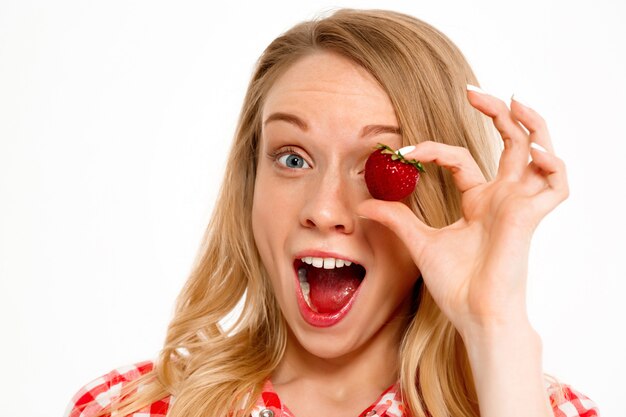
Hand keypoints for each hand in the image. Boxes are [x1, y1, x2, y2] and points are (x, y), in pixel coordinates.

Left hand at [357, 88, 568, 335]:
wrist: (474, 314)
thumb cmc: (456, 284)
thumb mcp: (419, 242)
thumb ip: (396, 218)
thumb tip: (362, 205)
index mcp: (479, 202)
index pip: (460, 160)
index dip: (432, 151)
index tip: (402, 151)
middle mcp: (502, 198)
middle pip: (510, 143)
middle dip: (497, 113)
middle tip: (474, 91)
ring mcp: (519, 205)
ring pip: (540, 153)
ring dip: (532, 125)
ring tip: (513, 100)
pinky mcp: (530, 217)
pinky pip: (557, 185)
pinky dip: (552, 164)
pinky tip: (532, 149)